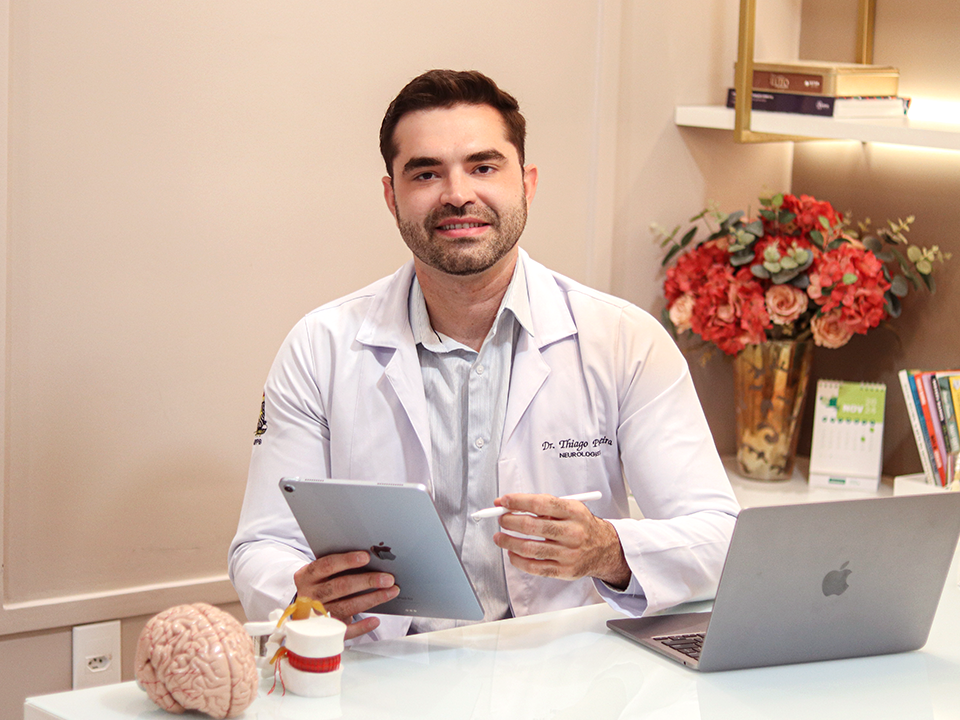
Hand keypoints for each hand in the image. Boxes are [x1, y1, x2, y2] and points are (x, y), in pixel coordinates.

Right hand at [293, 551, 399, 639]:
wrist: (303, 612)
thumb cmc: (319, 586)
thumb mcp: (320, 574)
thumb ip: (337, 567)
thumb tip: (371, 560)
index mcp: (307, 576)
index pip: (327, 565)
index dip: (347, 560)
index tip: (366, 557)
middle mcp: (310, 596)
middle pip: (340, 586)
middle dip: (367, 581)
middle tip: (388, 578)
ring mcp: (317, 615)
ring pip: (346, 607)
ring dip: (371, 599)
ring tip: (391, 592)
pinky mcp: (324, 633)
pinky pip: (344, 631)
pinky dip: (361, 627)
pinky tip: (375, 620)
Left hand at [492, 493, 630, 588]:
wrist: (605, 549)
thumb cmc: (581, 526)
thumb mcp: (571, 508)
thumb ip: (543, 505)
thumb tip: (509, 504)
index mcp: (574, 512)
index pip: (540, 504)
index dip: (518, 501)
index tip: (503, 501)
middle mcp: (573, 533)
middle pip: (532, 527)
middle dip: (510, 521)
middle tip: (501, 519)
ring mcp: (569, 554)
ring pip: (530, 548)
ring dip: (508, 542)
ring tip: (500, 537)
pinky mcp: (564, 570)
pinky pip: (535, 567)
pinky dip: (518, 560)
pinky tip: (512, 554)